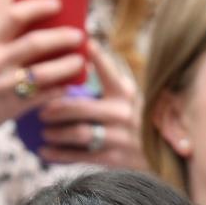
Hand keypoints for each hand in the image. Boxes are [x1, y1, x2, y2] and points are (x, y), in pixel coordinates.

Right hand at [0, 0, 83, 163]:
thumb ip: (9, 43)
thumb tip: (45, 29)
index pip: (15, 16)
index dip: (39, 6)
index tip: (58, 3)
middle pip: (36, 43)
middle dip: (63, 37)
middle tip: (79, 35)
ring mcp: (4, 86)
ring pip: (45, 72)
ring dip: (68, 65)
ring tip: (79, 61)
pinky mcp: (12, 107)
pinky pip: (44, 96)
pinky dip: (60, 89)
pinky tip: (69, 85)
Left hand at [36, 40, 144, 169]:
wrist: (163, 156)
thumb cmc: (139, 122)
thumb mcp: (133, 98)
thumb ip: (112, 82)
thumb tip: (84, 57)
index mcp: (126, 94)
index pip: (108, 73)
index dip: (95, 58)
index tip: (81, 46)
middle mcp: (123, 113)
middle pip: (81, 108)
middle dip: (56, 108)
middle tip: (41, 110)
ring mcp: (119, 137)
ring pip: (78, 133)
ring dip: (56, 132)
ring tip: (44, 131)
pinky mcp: (114, 158)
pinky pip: (80, 156)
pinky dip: (59, 154)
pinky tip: (44, 151)